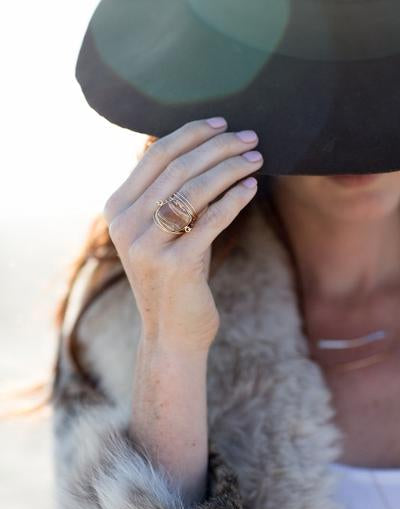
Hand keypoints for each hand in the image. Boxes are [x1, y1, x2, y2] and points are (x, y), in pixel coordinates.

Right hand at [103, 117, 262, 351]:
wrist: (172, 330)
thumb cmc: (176, 274)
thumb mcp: (163, 231)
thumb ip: (169, 192)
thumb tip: (199, 145)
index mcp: (117, 209)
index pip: (155, 154)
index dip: (191, 133)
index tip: (222, 123)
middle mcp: (125, 224)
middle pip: (178, 167)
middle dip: (219, 146)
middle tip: (250, 137)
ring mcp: (147, 245)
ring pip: (195, 190)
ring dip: (231, 168)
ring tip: (257, 159)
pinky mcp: (175, 265)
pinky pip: (211, 220)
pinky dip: (234, 199)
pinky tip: (252, 188)